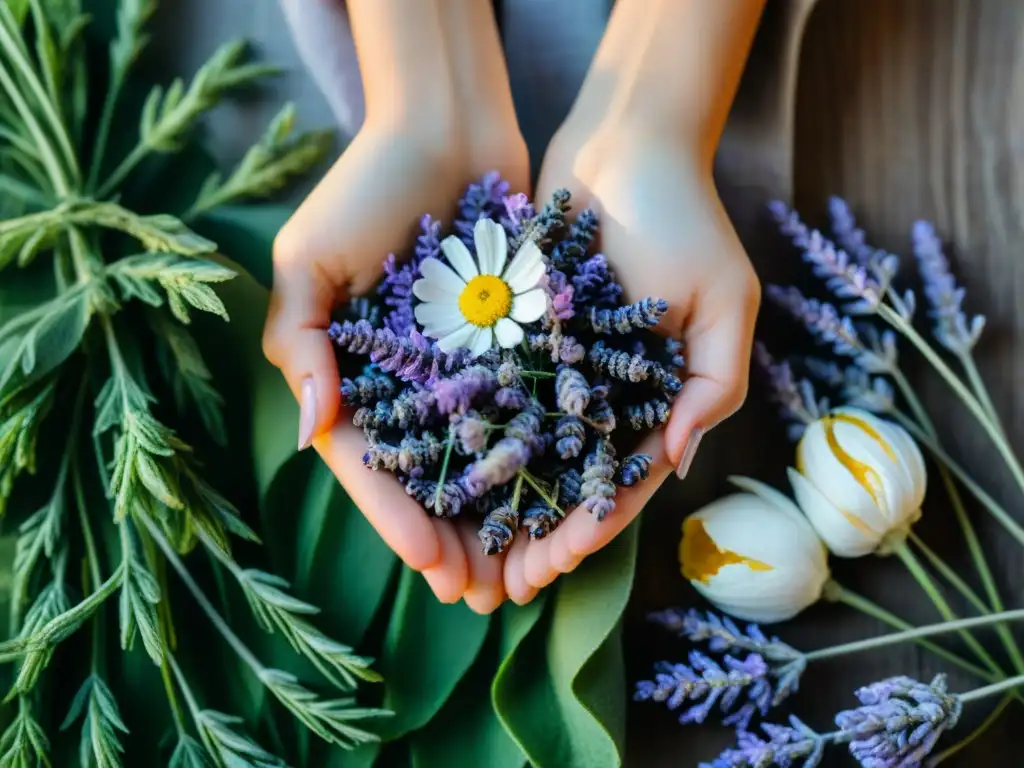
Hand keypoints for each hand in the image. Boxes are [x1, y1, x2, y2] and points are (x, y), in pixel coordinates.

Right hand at [263, 117, 529, 612]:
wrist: (445, 126)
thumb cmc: (365, 185)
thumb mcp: (310, 255)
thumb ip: (301, 339)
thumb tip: (316, 427)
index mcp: (351, 375)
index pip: (372, 465)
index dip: (397, 517)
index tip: (430, 563)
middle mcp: (405, 382)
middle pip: (427, 478)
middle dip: (451, 538)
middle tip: (482, 593)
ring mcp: (458, 367)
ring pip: (478, 460)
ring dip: (496, 519)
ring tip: (521, 571)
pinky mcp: (507, 347)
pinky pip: (522, 412)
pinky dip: (537, 459)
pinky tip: (561, 499)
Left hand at [503, 121, 759, 603]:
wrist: (625, 145)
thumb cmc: (685, 219)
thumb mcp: (724, 302)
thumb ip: (713, 383)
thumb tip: (678, 458)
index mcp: (655, 398)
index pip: (621, 482)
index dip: (589, 529)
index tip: (553, 568)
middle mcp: (601, 392)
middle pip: (563, 481)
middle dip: (534, 534)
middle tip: (497, 584)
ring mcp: (557, 366)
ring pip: (522, 451)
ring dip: (496, 503)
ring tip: (463, 548)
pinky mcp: (516, 333)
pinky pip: (491, 393)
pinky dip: (470, 436)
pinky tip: (436, 473)